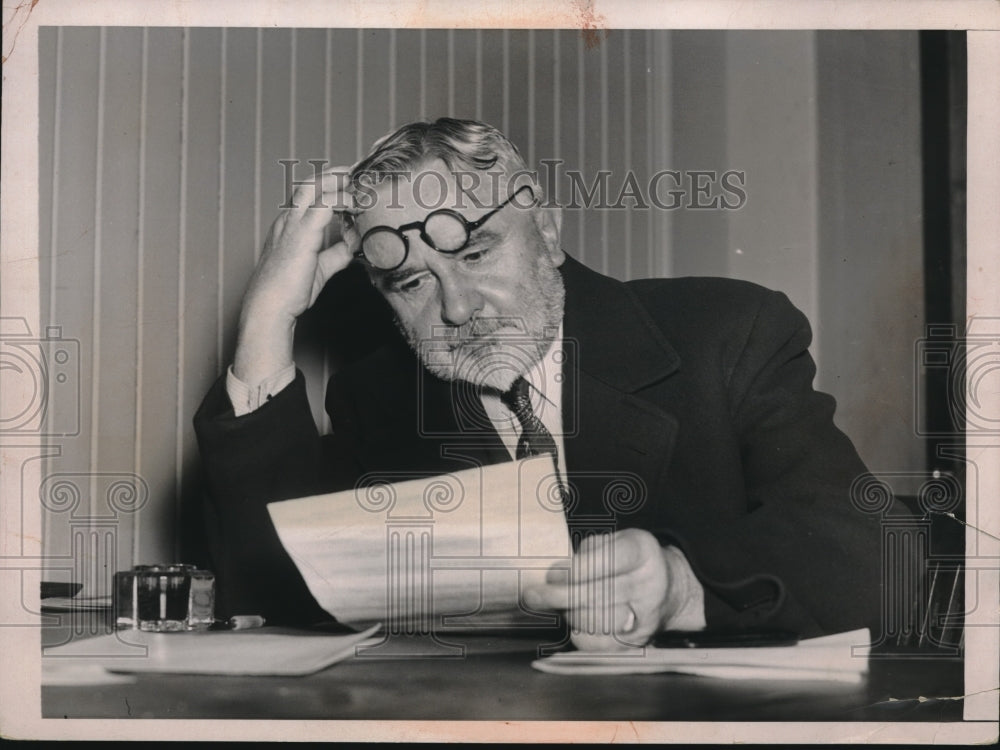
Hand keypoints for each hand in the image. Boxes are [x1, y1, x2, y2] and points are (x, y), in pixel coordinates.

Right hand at [234, 167, 354, 384]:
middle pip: (310, 184)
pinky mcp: (301, 234)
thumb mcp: (320, 267)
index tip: (352, 186)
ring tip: (360, 181)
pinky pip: (323, 205)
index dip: (330, 187)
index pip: (309, 197)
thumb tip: (353, 245)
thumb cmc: (289, 291)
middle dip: (333, 175)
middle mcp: (288, 220)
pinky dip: (342, 200)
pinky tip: (357, 204)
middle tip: (356, 173)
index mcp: (289, 226)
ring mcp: (292, 225)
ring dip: (338, 181)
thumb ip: (336, 253)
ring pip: (314, 187)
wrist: (271, 306)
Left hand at [524, 529, 697, 650]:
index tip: (550, 574)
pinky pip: (598, 644)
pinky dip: (578, 634)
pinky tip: (574, 622)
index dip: (572, 571)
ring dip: (568, 614)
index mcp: (642, 552)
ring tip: (559, 605)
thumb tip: (555, 575)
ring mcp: (646, 616)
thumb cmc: (630, 562)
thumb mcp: (614, 541)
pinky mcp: (637, 641)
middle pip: (596, 594)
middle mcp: (650, 584)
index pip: (604, 562)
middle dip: (558, 596)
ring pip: (594, 621)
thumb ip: (586, 553)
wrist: (668, 589)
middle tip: (532, 595)